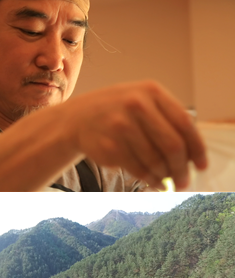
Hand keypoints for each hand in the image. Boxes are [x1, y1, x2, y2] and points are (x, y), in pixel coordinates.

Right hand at [69, 80, 206, 189]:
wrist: (78, 118)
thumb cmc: (117, 112)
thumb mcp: (143, 102)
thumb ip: (167, 120)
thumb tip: (192, 155)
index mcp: (151, 92)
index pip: (184, 123)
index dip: (197, 148)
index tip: (201, 165)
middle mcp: (136, 105)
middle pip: (172, 145)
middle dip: (182, 168)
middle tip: (185, 181)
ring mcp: (120, 126)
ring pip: (155, 161)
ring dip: (165, 176)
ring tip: (167, 181)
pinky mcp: (109, 146)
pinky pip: (138, 170)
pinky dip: (150, 180)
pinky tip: (155, 182)